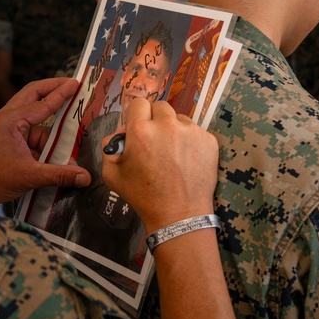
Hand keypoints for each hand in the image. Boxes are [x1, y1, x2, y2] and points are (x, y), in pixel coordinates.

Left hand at [0, 78, 90, 209]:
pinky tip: (53, 153)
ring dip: (49, 125)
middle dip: (53, 90)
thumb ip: (60, 174)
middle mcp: (6, 119)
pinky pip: (29, 133)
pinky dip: (42, 141)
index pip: (42, 103)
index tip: (76, 83)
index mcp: (9, 121)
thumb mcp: (30, 177)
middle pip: (33, 95)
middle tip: (72, 85)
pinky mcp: (6, 139)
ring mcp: (5, 128)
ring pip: (33, 117)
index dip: (62, 93)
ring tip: (69, 130)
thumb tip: (86, 176)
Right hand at [101, 98, 218, 233]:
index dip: (137, 115)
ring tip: (172, 152)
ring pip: (179, 118)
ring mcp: (191, 131)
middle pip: (160, 106)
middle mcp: (167, 125)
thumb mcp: (112, 174)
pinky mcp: (208, 140)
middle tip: (155, 139)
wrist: (179, 215)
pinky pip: (195, 131)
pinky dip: (190, 141)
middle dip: (155, 119)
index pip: (138, 103)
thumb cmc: (143, 196)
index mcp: (141, 130)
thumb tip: (121, 133)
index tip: (139, 127)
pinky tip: (186, 159)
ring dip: (173, 129)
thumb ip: (109, 146)